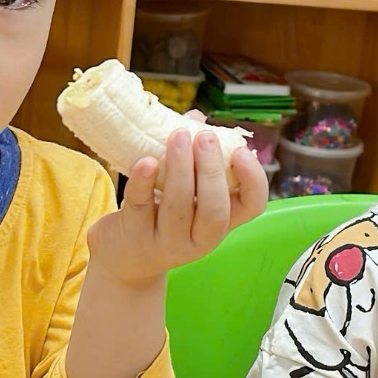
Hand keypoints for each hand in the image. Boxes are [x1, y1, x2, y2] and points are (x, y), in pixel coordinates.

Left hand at [87, 125, 266, 285]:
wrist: (123, 260)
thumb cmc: (159, 217)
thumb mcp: (182, 194)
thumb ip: (192, 157)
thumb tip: (195, 117)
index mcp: (219, 223)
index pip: (252, 207)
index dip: (254, 180)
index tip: (241, 152)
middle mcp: (199, 239)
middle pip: (215, 209)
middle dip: (211, 169)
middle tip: (205, 137)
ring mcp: (167, 242)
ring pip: (179, 206)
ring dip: (180, 167)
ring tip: (177, 136)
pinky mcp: (134, 235)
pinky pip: (142, 205)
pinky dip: (144, 180)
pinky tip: (146, 160)